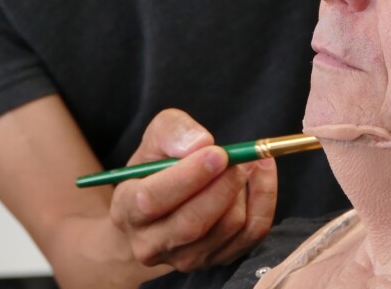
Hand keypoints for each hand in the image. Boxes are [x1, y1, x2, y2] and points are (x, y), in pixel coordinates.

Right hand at [109, 109, 277, 271]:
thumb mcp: (157, 137)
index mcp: (127, 210)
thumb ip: (173, 131)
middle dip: (222, 186)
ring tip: (241, 162)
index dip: (188, 176)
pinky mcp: (218, 259)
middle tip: (236, 158)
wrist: (164, 202)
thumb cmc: (158, 164)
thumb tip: (200, 143)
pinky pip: (252, 233)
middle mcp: (151, 243)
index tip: (216, 153)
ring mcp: (186, 258)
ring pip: (226, 227)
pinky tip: (260, 172)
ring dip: (241, 190)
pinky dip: (263, 198)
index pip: (152, 200)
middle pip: (192, 223)